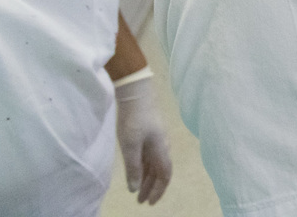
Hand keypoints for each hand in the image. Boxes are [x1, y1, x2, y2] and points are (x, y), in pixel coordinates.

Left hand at [115, 76, 172, 203]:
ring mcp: (156, 140)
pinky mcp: (149, 134)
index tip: (150, 202)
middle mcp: (162, 147)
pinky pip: (149, 157)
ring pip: (154, 164)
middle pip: (160, 171)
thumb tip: (134, 188)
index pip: (165, 175)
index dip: (159, 190)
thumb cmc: (134, 120)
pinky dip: (144, 168)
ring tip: (137, 190)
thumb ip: (133, 168)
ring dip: (147, 178)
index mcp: (161, 150)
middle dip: (151, 187)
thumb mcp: (131, 146)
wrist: (137, 94)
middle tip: (141, 201)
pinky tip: (136, 172)